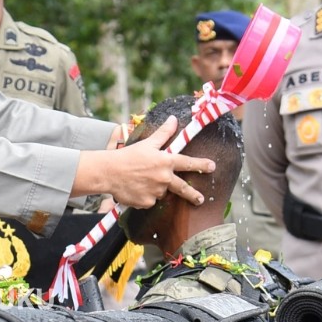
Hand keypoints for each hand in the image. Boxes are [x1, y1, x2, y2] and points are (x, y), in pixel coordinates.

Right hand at [74, 116, 213, 208]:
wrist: (108, 172)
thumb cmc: (127, 156)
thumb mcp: (147, 143)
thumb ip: (164, 133)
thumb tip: (173, 119)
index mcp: (166, 162)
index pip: (188, 163)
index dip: (201, 164)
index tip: (212, 167)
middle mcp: (164, 178)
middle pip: (182, 188)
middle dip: (193, 195)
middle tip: (200, 199)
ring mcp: (156, 191)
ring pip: (160, 192)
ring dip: (155, 188)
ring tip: (141, 181)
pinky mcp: (146, 202)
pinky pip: (149, 201)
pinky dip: (145, 196)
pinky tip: (135, 189)